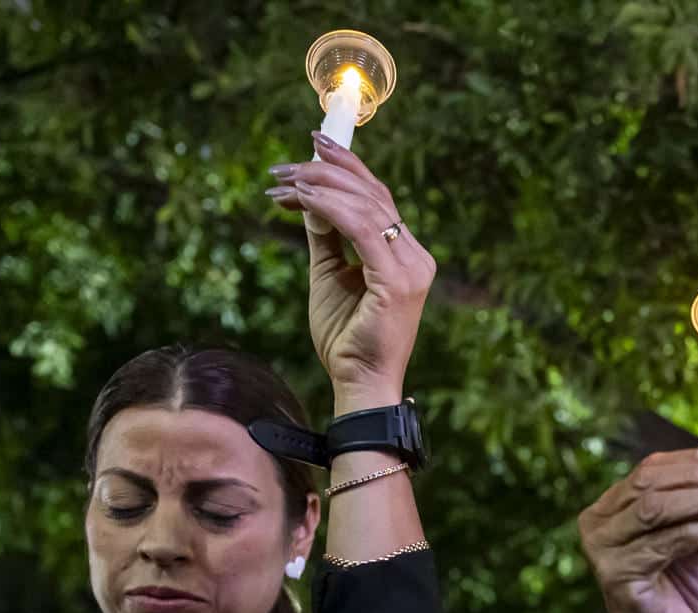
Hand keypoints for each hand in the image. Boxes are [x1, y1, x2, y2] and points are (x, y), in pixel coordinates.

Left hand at [265, 134, 435, 407]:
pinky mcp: (397, 281)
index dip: (347, 167)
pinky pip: (361, 229)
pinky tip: (302, 199)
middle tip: (283, 166)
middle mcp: (415, 256)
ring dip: (319, 186)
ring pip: (366, 205)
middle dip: (325, 170)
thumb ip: (326, 238)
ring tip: (282, 182)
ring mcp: (411, 268)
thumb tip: (309, 201)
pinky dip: (329, 207)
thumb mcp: (330, 276)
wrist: (358, 383)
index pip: (378, 198)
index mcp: (405, 255)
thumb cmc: (346, 339)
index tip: (313, 144)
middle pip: (373, 194)